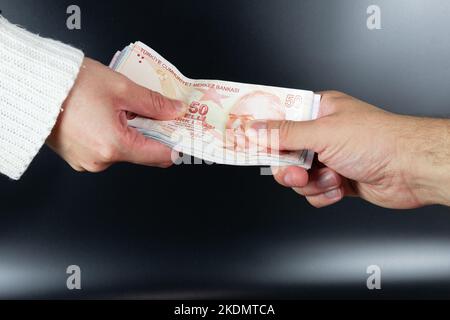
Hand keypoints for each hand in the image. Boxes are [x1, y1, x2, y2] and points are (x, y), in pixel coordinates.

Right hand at [47, 58, 185, 171]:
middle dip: (154, 135)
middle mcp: (101, 161)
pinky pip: (105, 150)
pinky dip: (113, 136)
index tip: (186, 136)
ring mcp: (87, 161)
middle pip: (142, 153)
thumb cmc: (71, 85)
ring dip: (131, 133)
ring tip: (126, 110)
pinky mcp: (77, 157)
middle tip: (160, 114)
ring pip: (123, 151)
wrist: (34, 86)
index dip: (177, 144)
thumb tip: (176, 110)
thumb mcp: (122, 88)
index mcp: (115, 146)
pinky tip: (109, 117)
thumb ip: (154, 103)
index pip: (160, 155)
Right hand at [247, 91, 449, 208]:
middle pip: (285, 153)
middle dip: (290, 168)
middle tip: (297, 172)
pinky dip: (324, 193)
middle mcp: (323, 134)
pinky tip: (341, 187)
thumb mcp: (323, 133)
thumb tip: (255, 129)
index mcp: (319, 111)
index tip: (244, 140)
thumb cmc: (378, 140)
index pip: (280, 118)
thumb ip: (284, 133)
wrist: (411, 170)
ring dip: (312, 183)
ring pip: (298, 176)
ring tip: (331, 178)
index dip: (263, 130)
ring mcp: (330, 158)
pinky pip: (313, 192)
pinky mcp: (337, 180)